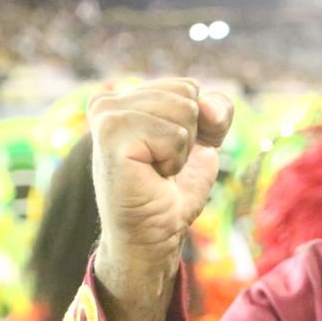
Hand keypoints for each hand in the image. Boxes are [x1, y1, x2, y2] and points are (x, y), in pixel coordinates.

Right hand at [88, 78, 232, 303]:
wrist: (154, 234)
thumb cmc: (171, 191)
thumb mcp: (204, 141)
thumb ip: (215, 109)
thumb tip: (205, 106)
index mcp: (124, 98)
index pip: (188, 86)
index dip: (197, 125)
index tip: (170, 153)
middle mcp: (109, 101)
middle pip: (187, 93)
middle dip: (189, 136)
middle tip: (161, 166)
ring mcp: (106, 115)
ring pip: (183, 110)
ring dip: (180, 150)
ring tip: (155, 171)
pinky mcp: (112, 134)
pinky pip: (174, 134)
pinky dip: (174, 161)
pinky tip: (151, 176)